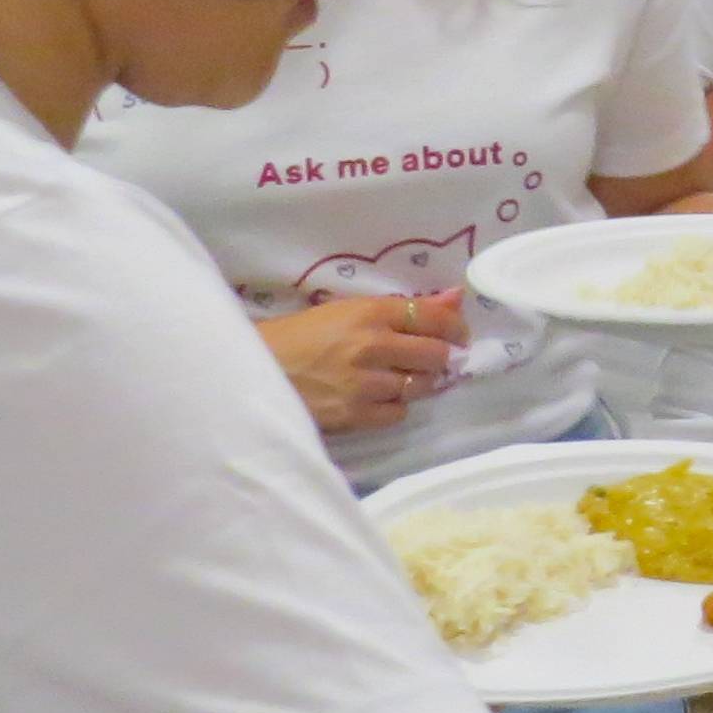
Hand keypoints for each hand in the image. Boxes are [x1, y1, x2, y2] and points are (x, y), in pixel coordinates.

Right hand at [263, 290, 464, 433]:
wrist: (253, 368)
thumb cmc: (300, 334)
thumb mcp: (348, 310)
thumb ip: (403, 307)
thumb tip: (457, 297)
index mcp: (370, 313)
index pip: (433, 318)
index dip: (455, 328)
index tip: (459, 336)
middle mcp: (372, 346)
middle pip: (435, 355)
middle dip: (440, 357)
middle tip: (430, 359)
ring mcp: (363, 383)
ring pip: (420, 386)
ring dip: (417, 382)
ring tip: (399, 377)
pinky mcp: (352, 415)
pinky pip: (397, 413)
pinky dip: (394, 406)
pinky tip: (378, 397)